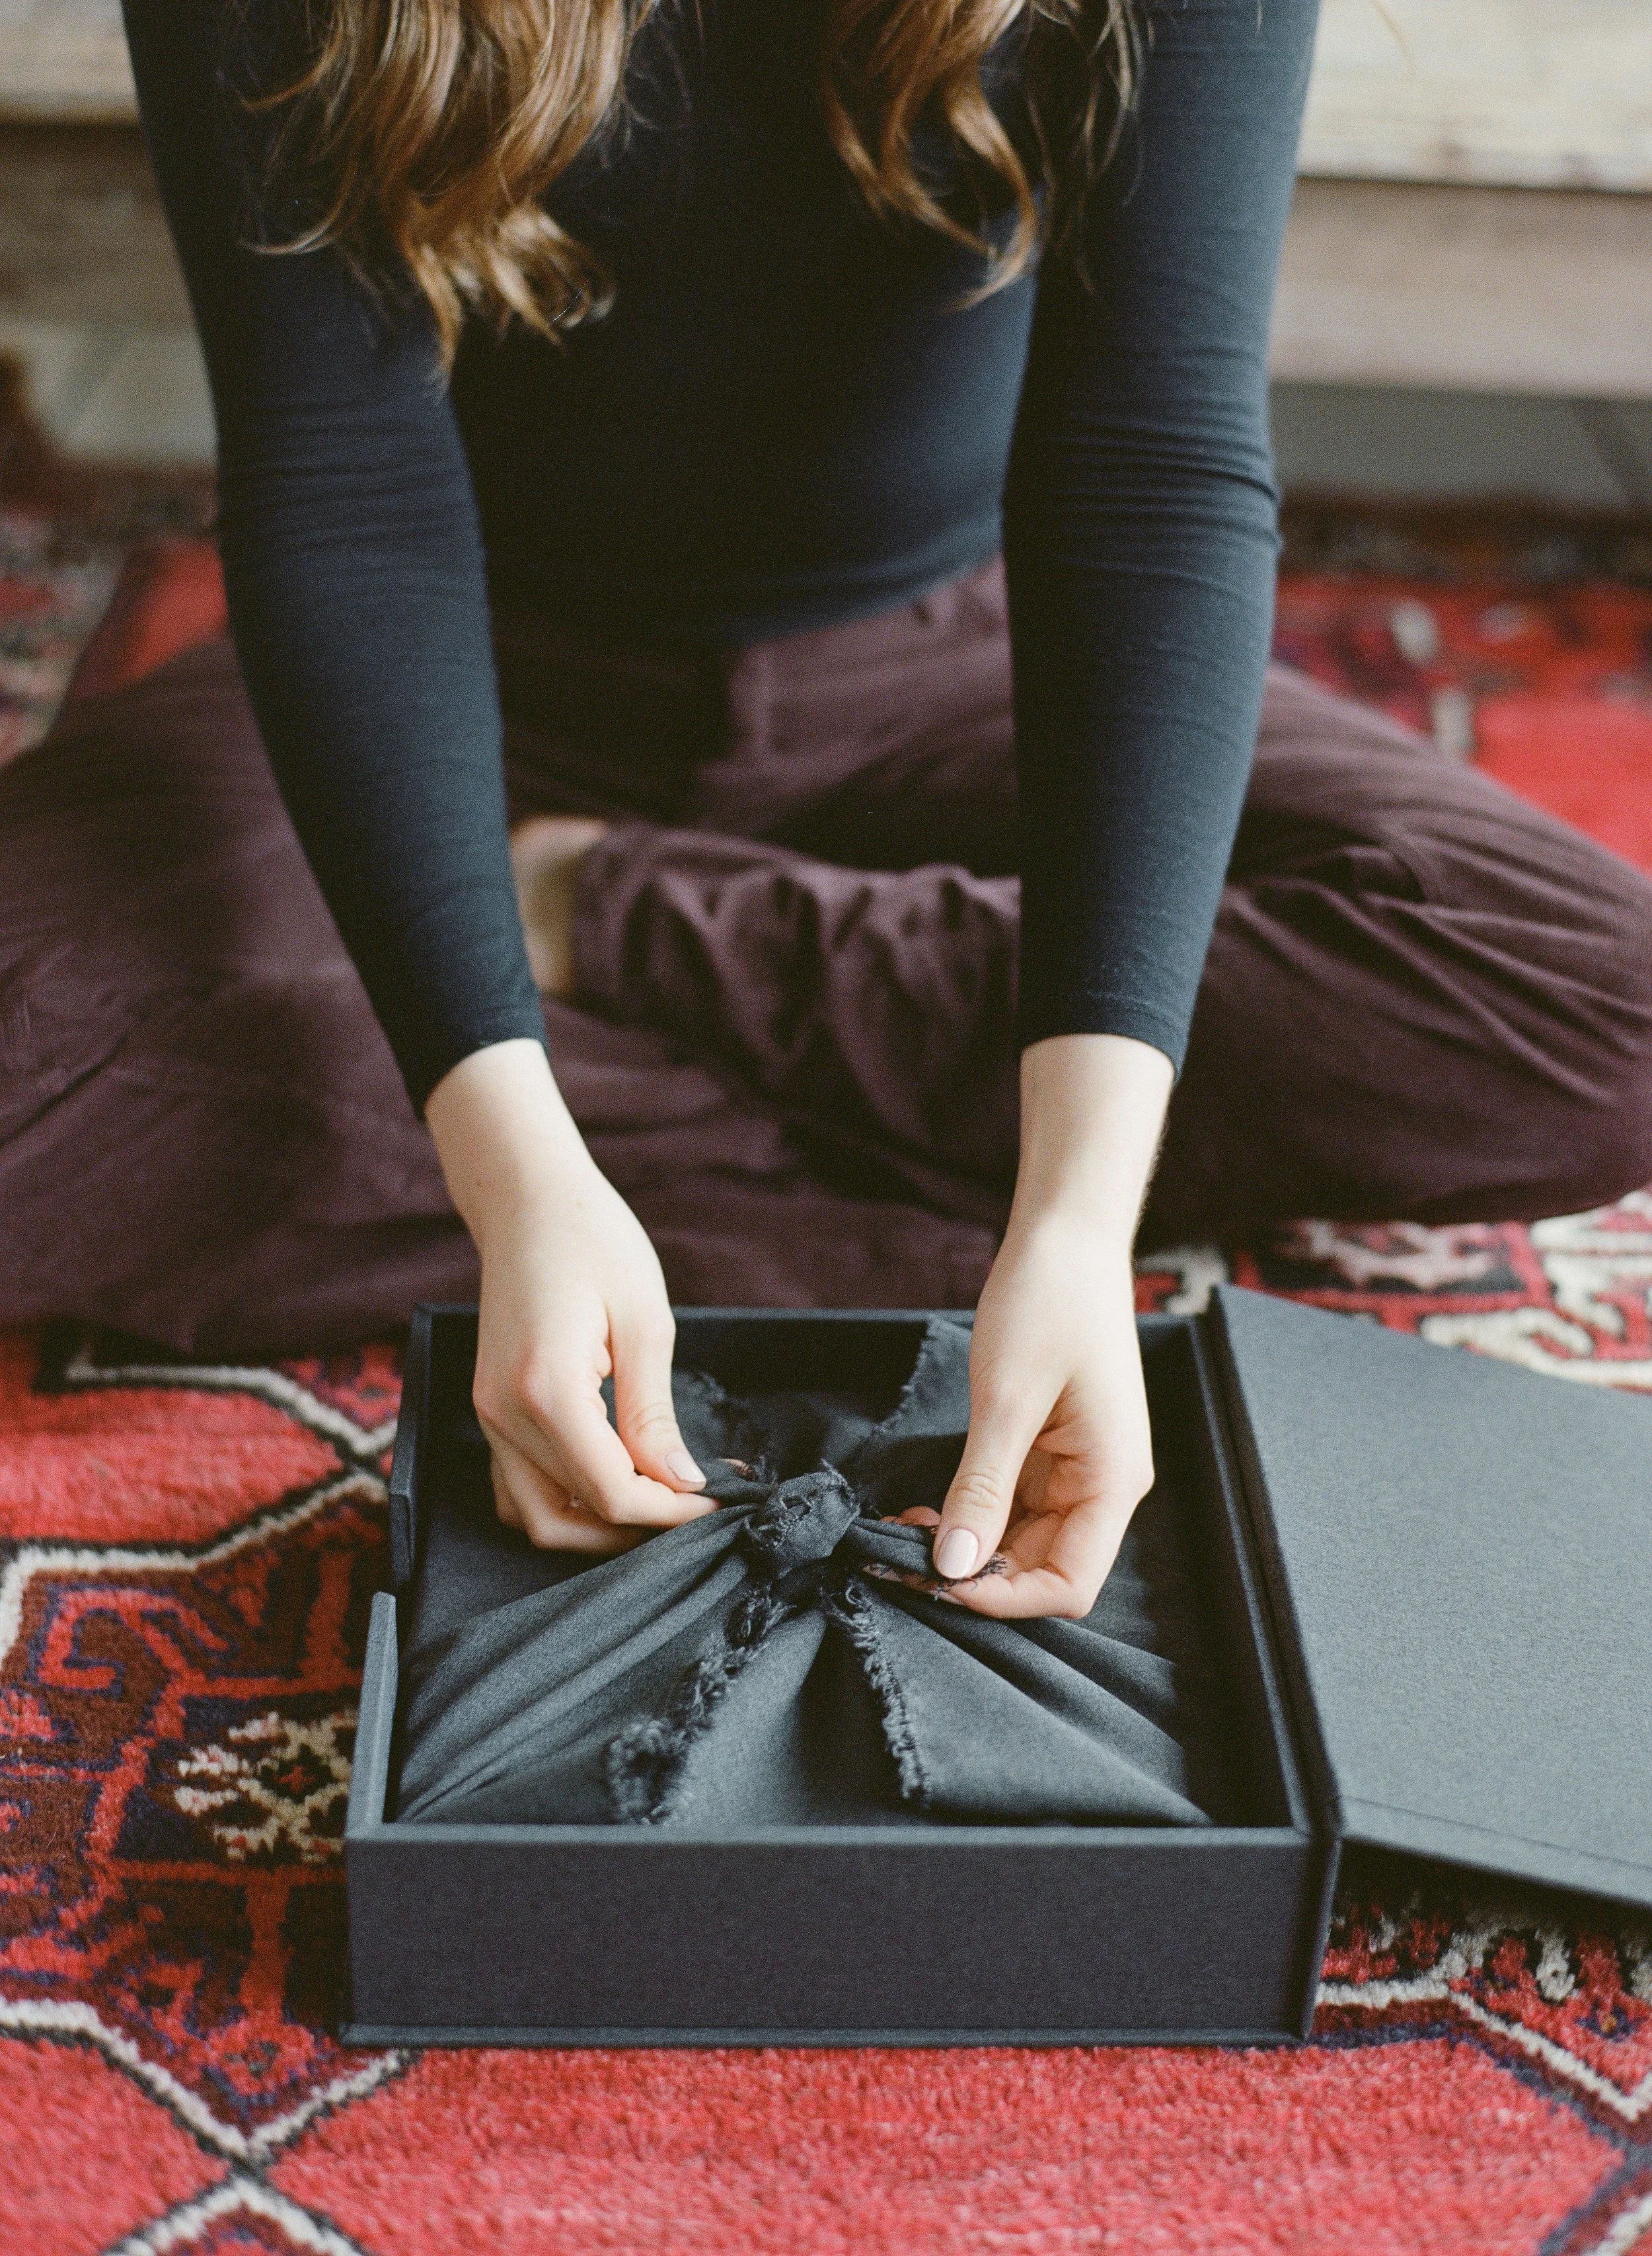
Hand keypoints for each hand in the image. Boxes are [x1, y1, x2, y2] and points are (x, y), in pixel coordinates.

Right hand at [426, 1040, 713, 1552]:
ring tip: (659, 1500)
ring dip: (595, 1525)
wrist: (527, 1199)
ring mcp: (487, 1414)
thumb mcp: (645, 1322)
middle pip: (566, 1520)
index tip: (718, 1500)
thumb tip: (681, 1482)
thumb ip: (654, 1415)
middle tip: (694, 1507)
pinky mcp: (489, 1407)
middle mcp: (503, 1413)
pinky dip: (564, 1500)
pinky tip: (616, 1479)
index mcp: (545, 1390)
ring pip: (533, 1515)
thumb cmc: (593, 1240)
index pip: (609, 1493)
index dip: (669, 1512)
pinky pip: (517, 1485)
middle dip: (635, 1530)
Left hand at [922, 1033, 1172, 1618]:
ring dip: (965, 1547)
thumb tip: (952, 1567)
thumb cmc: (1049, 1302)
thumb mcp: (1006, 1399)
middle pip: (1043, 1569)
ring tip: (901, 1529)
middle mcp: (1104, 1485)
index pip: (1069, 1584)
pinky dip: (969, 1514)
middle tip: (897, 1557)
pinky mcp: (1051, 1449)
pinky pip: (1013, 1506)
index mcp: (1113, 1480)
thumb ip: (982, 1489)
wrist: (1066, 1236)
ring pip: (1022, 1542)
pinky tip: (923, 1506)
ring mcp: (1078, 1468)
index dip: (1003, 1597)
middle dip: (973, 1575)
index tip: (934, 1578)